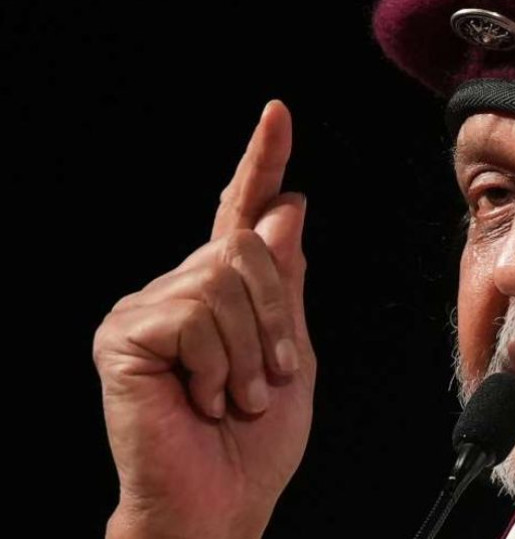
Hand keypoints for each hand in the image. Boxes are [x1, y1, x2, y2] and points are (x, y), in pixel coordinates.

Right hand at [93, 100, 314, 538]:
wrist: (220, 503)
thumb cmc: (254, 440)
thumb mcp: (292, 352)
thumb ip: (285, 283)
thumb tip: (286, 205)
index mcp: (220, 293)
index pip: (240, 213)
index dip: (261, 161)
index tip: (278, 112)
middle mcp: (177, 289)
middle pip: (248, 248)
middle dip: (278, 320)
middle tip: (269, 379)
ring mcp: (146, 308)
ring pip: (225, 278)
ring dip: (252, 349)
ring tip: (234, 395)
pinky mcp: (124, 333)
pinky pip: (195, 314)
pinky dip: (218, 363)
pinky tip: (200, 397)